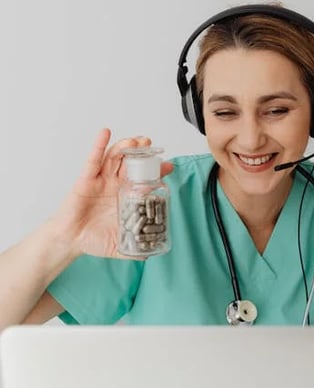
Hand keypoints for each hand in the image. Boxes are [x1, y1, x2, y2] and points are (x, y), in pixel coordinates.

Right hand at [53, 128, 173, 258]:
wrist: (71, 242)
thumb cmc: (94, 239)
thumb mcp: (120, 245)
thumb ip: (135, 248)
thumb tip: (152, 254)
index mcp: (126, 196)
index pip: (145, 179)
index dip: (157, 171)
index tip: (169, 165)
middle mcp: (115, 184)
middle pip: (132, 163)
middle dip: (143, 153)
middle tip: (153, 145)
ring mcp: (101, 180)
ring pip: (115, 158)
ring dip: (126, 146)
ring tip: (137, 141)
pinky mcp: (85, 180)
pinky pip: (93, 160)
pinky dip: (99, 145)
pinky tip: (105, 133)